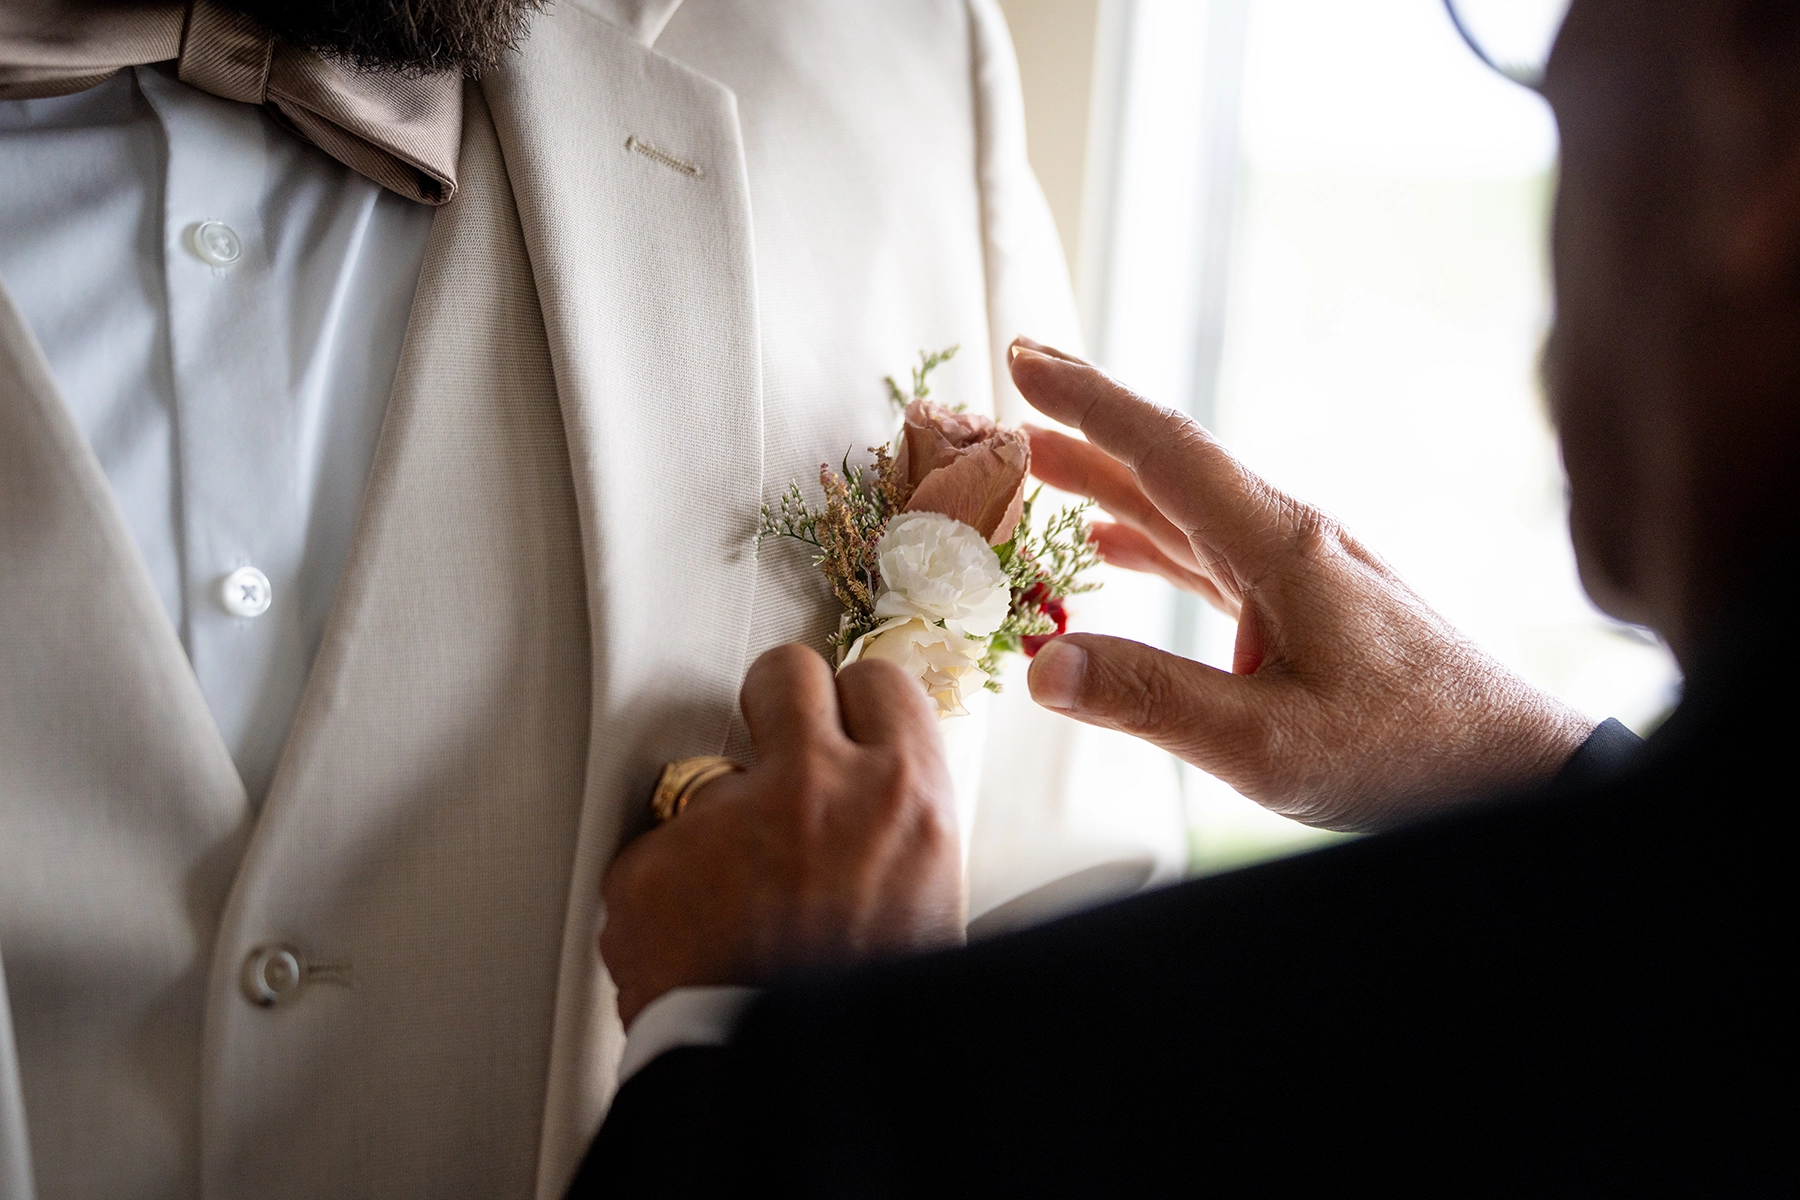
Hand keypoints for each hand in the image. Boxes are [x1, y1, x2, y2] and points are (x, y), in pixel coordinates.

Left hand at [600, 645, 963, 1026]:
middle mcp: (814, 788)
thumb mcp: (931, 899)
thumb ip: (896, 826)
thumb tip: (873, 789)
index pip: (878, 679)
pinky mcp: (649, 868)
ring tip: (740, 902)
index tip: (845, 723)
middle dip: (777, 702)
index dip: (857, 708)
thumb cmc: (865, 1007)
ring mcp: (722, 823)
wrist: (794, 1094)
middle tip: (778, 748)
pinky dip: (670, 894)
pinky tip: (701, 942)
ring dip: (720, 822)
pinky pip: (659, 856)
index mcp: (904, 796)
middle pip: (783, 673)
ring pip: (710, 777)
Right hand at [1010, 337, 1594, 832]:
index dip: (1088, 403)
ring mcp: (1300, 572)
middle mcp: (1288, 540)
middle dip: (1087, 424)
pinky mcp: (1306, 608)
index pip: (1167, 451)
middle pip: (1169, 464)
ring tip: (1040, 466)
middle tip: (1016, 387)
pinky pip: (1208, 557)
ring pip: (1184, 509)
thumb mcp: (1270, 741)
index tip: (1024, 360)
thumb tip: (1043, 668)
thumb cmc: (1410, 751)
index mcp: (1280, 546)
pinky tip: (1114, 549)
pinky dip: (1151, 542)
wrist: (1512, 768)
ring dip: (1109, 483)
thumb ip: (1153, 700)